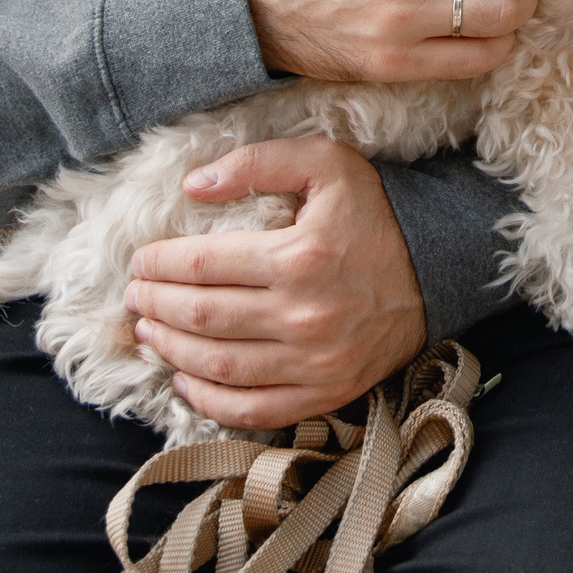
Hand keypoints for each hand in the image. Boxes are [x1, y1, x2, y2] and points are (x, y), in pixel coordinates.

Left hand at [125, 137, 425, 428]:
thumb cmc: (375, 213)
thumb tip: (195, 184)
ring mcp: (315, 362)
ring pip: (219, 366)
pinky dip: (209, 401)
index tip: (140, 261)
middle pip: (202, 316)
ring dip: (171, 350)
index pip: (202, 265)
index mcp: (300, 256)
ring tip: (148, 331)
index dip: (159, 265)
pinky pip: (254, 409)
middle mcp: (304, 315)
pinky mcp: (326, 392)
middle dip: (155, 306)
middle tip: (133, 297)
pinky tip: (184, 381)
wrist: (439, 267)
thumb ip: (258, 163)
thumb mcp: (327, 164)